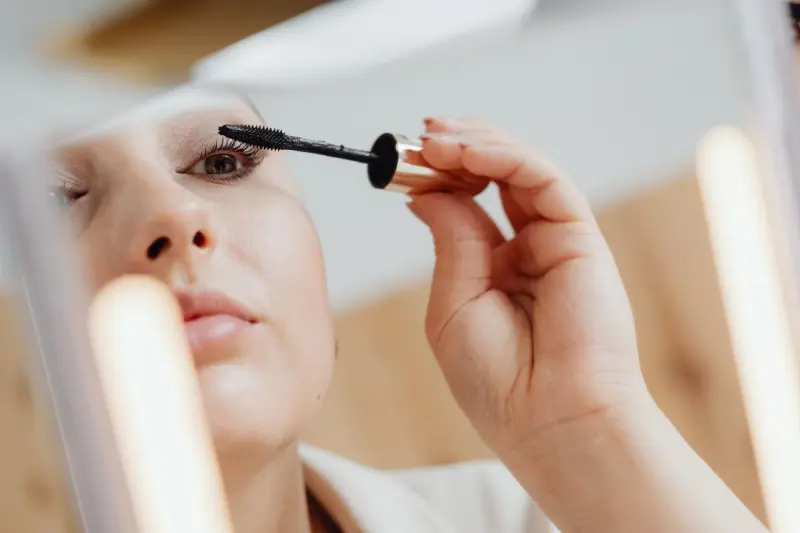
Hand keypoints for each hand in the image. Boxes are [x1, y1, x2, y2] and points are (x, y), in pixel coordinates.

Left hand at [408, 117, 645, 459]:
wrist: (550, 422)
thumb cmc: (500, 382)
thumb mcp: (453, 304)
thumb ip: (452, 240)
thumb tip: (430, 191)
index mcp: (496, 269)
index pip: (468, 203)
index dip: (439, 175)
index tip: (402, 158)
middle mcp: (528, 248)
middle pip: (494, 177)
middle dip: (455, 150)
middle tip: (419, 136)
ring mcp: (556, 240)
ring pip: (520, 169)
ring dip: (475, 144)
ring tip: (435, 138)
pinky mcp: (580, 238)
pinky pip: (544, 180)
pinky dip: (506, 157)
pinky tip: (467, 155)